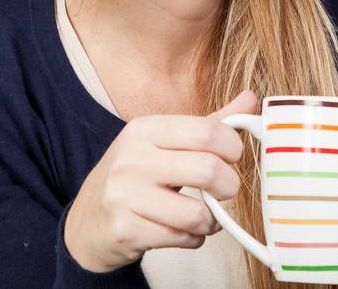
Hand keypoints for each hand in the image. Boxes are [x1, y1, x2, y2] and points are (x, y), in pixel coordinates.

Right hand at [63, 89, 256, 272]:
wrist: (87, 221)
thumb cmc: (137, 176)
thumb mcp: (166, 143)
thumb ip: (209, 124)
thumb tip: (250, 99)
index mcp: (146, 129)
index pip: (208, 131)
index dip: (233, 147)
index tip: (232, 158)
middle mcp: (132, 159)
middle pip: (209, 171)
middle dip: (229, 186)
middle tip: (224, 190)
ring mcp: (124, 196)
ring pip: (197, 213)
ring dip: (211, 220)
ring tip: (203, 215)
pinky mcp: (125, 231)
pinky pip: (182, 238)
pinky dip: (193, 239)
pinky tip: (182, 231)